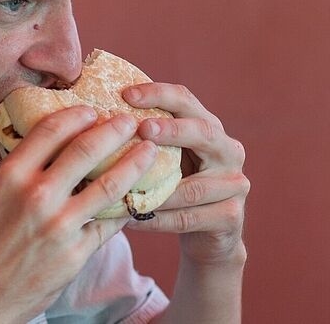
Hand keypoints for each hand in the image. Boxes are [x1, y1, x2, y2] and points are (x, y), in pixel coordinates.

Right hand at [0, 105, 158, 322]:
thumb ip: (23, 173)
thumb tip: (56, 149)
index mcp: (11, 175)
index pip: (51, 130)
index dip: (77, 114)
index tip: (93, 110)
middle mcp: (36, 195)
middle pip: (86, 149)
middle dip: (114, 130)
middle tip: (130, 121)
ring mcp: (59, 225)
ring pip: (109, 185)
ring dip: (134, 163)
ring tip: (148, 150)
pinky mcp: (76, 253)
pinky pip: (109, 223)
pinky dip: (126, 207)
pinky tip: (137, 196)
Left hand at [124, 83, 248, 264]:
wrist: (207, 236)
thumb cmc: (176, 188)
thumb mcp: (166, 158)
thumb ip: (147, 138)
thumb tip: (94, 120)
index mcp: (209, 127)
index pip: (186, 100)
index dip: (159, 94)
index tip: (127, 94)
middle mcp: (229, 150)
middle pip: (203, 132)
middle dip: (172, 130)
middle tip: (142, 128)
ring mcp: (235, 184)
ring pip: (193, 187)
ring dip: (156, 189)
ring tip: (123, 187)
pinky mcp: (230, 216)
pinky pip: (188, 218)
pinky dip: (157, 219)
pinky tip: (132, 218)